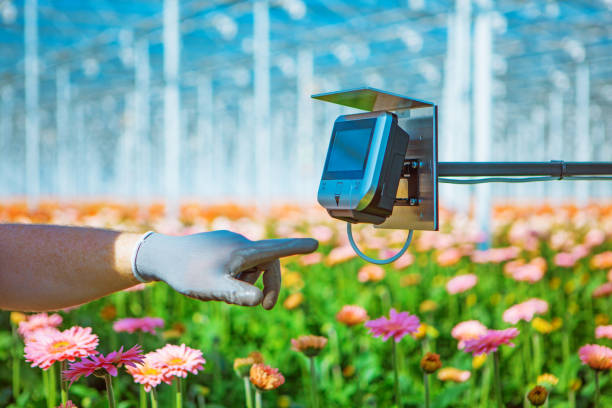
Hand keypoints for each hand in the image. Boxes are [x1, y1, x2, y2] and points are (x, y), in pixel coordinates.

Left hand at [134, 230, 317, 308]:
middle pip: (267, 264)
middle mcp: (240, 243)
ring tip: (219, 293)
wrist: (160, 256)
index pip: (277, 249)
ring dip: (244, 283)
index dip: (297, 247)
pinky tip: (209, 284)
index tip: (315, 244)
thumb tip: (261, 301)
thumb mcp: (212, 288)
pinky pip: (236, 264)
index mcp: (244, 251)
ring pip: (250, 267)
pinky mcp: (219, 247)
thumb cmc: (187, 273)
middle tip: (265, 309)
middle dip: (268, 285)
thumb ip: (237, 294)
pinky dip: (232, 277)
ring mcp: (229, 244)